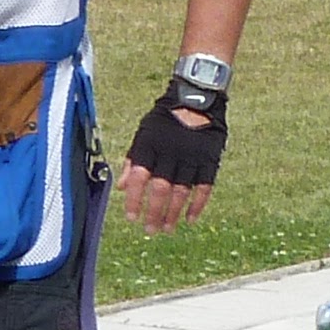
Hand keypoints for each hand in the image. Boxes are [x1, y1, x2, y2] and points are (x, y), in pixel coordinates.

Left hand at [114, 96, 224, 233]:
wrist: (197, 98)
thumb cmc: (165, 118)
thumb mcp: (143, 133)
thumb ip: (132, 160)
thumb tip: (120, 187)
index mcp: (150, 146)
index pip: (138, 179)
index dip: (134, 200)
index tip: (131, 218)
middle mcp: (170, 154)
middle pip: (160, 190)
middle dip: (154, 213)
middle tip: (150, 230)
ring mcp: (191, 158)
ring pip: (181, 192)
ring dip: (173, 214)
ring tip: (166, 229)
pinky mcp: (209, 160)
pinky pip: (204, 188)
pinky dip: (197, 206)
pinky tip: (190, 219)